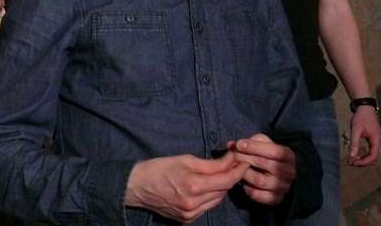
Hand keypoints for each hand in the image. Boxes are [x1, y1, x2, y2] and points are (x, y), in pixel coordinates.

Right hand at [125, 152, 248, 222]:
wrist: (137, 187)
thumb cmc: (158, 168)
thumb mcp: (184, 159)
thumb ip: (210, 163)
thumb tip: (230, 160)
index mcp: (193, 185)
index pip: (225, 178)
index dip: (238, 169)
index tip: (243, 160)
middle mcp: (194, 203)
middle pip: (223, 190)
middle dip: (230, 176)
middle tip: (233, 164)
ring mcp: (191, 214)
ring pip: (217, 200)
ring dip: (221, 187)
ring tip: (220, 175)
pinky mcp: (187, 219)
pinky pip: (207, 207)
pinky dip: (210, 197)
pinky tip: (206, 188)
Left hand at [229, 133, 295, 204]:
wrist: (278, 173)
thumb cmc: (267, 154)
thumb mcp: (263, 143)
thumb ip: (249, 141)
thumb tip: (231, 145)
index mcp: (288, 156)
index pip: (274, 151)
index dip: (254, 147)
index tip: (239, 144)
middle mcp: (289, 172)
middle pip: (264, 164)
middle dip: (244, 157)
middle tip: (233, 155)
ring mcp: (283, 187)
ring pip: (259, 180)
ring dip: (243, 173)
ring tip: (236, 167)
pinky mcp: (276, 198)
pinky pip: (258, 195)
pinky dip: (247, 188)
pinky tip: (243, 181)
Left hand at [348, 106, 380, 165]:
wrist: (365, 109)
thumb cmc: (361, 118)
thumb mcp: (355, 130)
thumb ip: (354, 143)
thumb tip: (351, 156)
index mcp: (377, 141)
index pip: (373, 157)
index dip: (363, 162)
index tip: (353, 163)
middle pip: (374, 158)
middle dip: (363, 162)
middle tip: (351, 162)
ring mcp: (379, 142)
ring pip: (373, 155)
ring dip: (364, 159)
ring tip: (353, 160)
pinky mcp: (375, 140)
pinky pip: (372, 151)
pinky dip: (365, 155)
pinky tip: (357, 155)